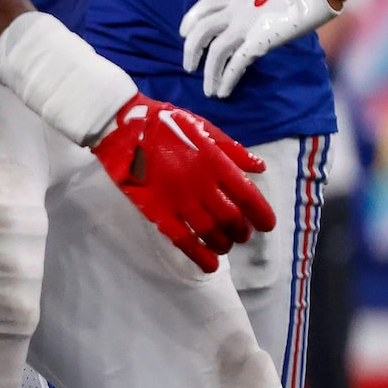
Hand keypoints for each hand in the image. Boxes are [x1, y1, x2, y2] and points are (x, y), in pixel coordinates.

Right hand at [91, 94, 274, 272]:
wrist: (121, 126)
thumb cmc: (164, 123)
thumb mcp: (202, 126)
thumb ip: (232, 149)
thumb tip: (259, 168)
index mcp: (214, 162)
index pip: (247, 196)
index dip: (262, 215)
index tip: (266, 225)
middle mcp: (200, 184)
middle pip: (231, 219)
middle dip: (241, 232)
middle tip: (242, 235)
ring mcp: (177, 199)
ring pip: (209, 232)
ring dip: (223, 244)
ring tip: (225, 245)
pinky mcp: (156, 210)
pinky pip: (181, 238)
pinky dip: (198, 255)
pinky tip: (209, 264)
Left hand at [178, 0, 337, 100]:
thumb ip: (252, 8)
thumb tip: (249, 24)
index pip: (205, 5)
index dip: (190, 19)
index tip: (183, 33)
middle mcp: (237, 10)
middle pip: (202, 30)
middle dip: (191, 51)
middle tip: (189, 67)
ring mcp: (246, 26)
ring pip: (215, 51)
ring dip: (208, 73)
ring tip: (207, 89)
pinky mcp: (260, 41)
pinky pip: (237, 63)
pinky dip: (227, 79)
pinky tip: (223, 91)